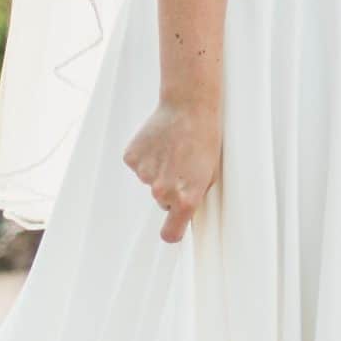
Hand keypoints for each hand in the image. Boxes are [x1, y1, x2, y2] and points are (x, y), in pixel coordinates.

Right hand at [122, 98, 220, 242]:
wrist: (189, 106)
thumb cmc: (205, 140)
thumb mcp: (209, 175)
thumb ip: (194, 197)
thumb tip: (182, 212)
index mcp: (185, 199)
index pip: (170, 234)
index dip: (172, 229)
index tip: (174, 224)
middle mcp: (162, 191)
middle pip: (162, 201)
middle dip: (171, 188)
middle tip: (183, 164)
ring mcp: (144, 174)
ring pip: (150, 181)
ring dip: (159, 169)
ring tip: (173, 148)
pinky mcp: (132, 158)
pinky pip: (138, 165)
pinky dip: (146, 157)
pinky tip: (159, 141)